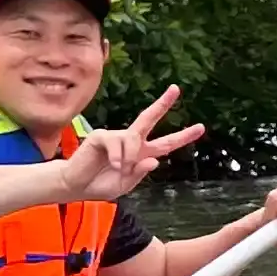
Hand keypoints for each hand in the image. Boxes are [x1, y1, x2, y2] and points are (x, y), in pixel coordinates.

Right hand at [65, 86, 207, 200]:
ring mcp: (116, 136)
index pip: (166, 143)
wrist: (75, 186)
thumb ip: (140, 174)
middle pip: (150, 118)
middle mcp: (131, 142)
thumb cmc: (100, 185)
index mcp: (142, 154)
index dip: (184, 136)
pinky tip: (112, 164)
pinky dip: (118, 156)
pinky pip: (116, 142)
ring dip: (129, 157)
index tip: (201, 127)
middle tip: (176, 89)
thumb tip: (154, 161)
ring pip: (133, 139)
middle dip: (163, 103)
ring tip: (119, 169)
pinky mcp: (101, 136)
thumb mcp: (125, 186)